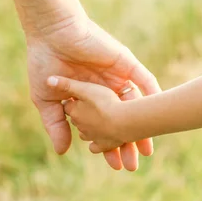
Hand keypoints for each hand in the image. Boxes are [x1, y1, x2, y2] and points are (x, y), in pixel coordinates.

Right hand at [26, 12, 159, 170]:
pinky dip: (152, 95)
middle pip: (124, 121)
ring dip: (143, 125)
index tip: (117, 166)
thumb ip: (57, 125)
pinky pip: (144, 80)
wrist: (50, 34)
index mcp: (90, 100)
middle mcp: (107, 90)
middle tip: (134, 164)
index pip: (105, 128)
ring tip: (147, 148)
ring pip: (137, 105)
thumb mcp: (48, 101)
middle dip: (129, 143)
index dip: (110, 148)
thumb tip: (62, 152)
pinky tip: (157, 112)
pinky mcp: (125, 63)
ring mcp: (117, 76)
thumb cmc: (44, 63)